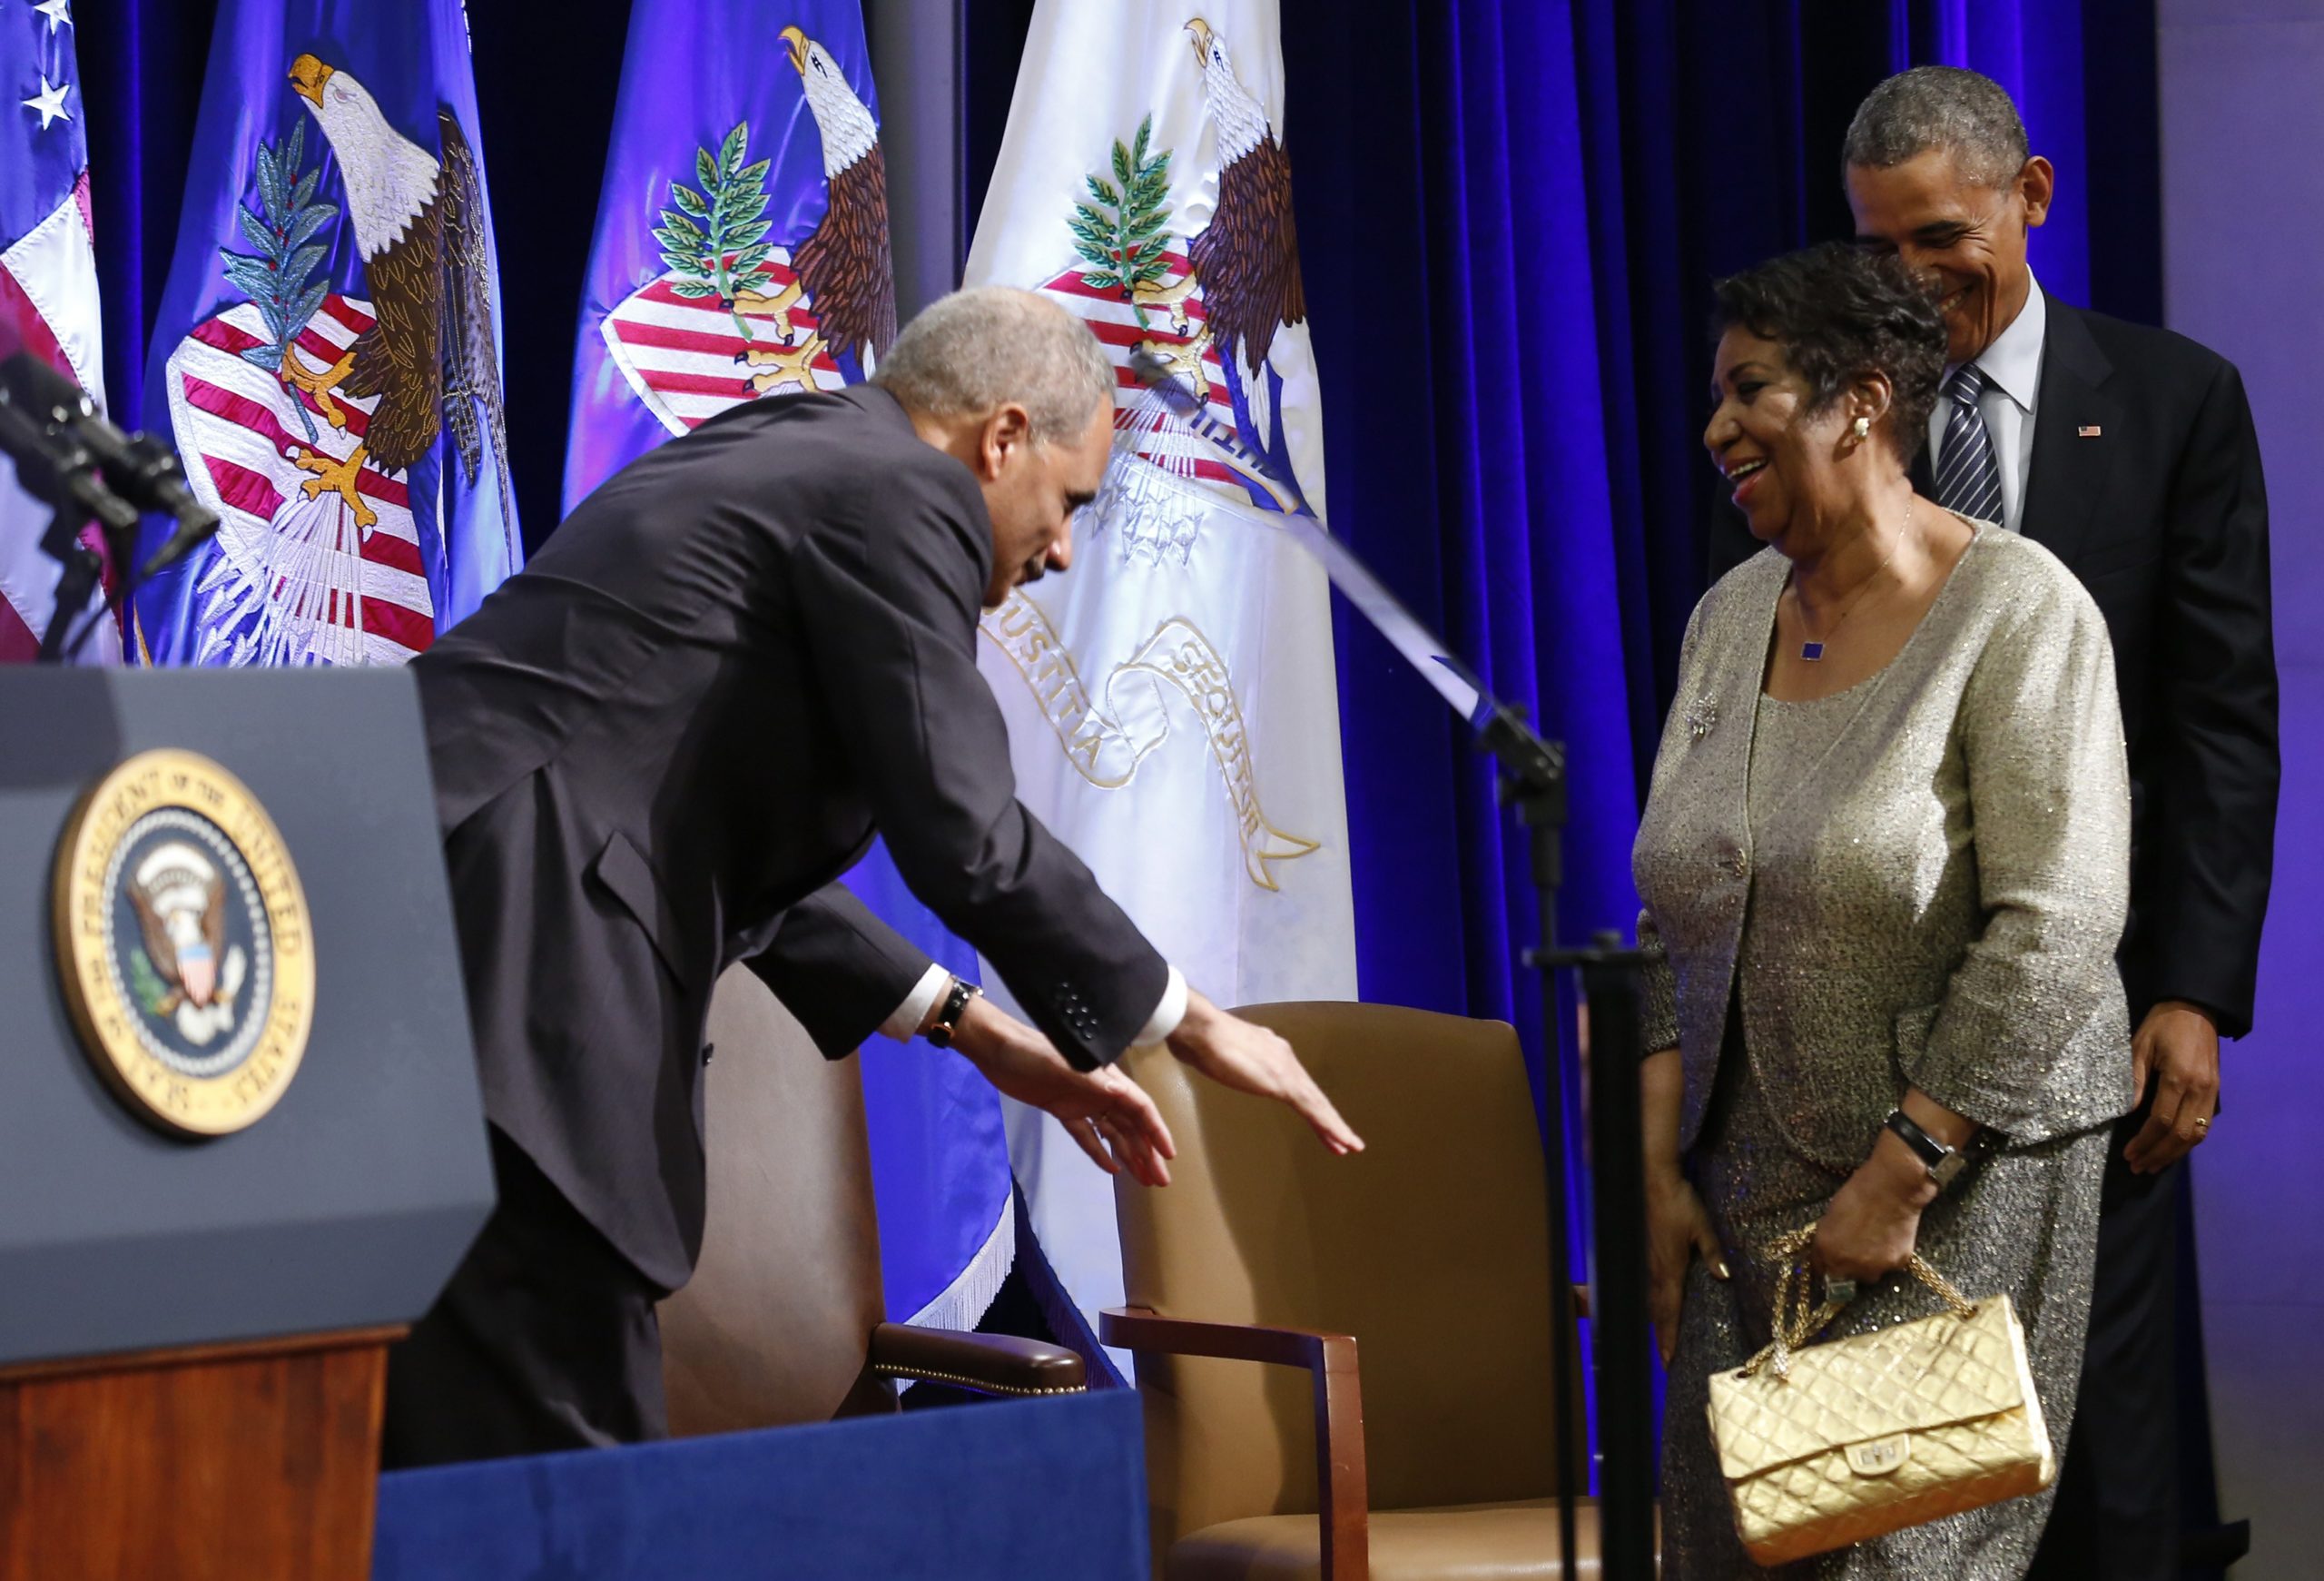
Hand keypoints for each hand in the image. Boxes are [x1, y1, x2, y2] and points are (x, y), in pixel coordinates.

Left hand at [948, 996, 1176, 1185]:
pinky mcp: (1063, 1110)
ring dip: (1129, 1155)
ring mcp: (1082, 1101)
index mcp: (1106, 1079)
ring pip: (1113, 1133)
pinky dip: (1099, 1152)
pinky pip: (1087, 1135)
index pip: (1140, 1107)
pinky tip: (1112, 1170)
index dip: (1157, 1131)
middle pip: (1131, 1125)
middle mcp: (1100, 1091)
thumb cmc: (1032, 1053)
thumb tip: (1123, 1096)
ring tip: (1143, 1180)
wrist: (998, 1049)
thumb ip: (1094, 1081)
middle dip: (1147, 1151)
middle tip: (1160, 1180)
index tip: (1169, 1155)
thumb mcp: (1065, 1065)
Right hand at [1164, 990, 1363, 1153]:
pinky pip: (1312, 1110)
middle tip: (1345, 1140)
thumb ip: (1231, 1059)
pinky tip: (1341, 1141)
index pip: (1296, 1082)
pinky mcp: (1283, 1083)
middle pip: (1312, 1094)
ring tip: (1351, 1146)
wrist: (1201, 1030)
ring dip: (1335, 1127)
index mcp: (1271, 1050)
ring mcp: (1286, 1070)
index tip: (1317, 1119)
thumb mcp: (1221, 1053)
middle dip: (1327, 1118)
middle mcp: (1285, 1057)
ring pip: (1317, 1104)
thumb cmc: (1201, 1040)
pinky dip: (1329, 1126)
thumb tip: (1226, 1060)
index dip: (1309, 1102)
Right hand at [1646, 1170, 1725, 1366]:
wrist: (1650, 1180)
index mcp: (1670, 1268)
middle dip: (1660, 1336)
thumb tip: (1724, 1277)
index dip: (1668, 1335)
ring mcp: (1645, 1261)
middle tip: (1664, 1360)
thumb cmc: (1679, 1202)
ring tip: (1658, 1339)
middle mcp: (1655, 1269)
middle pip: (1656, 1310)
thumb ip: (1713, 1252)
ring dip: (1655, 1321)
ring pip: (1649, 1299)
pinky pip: (1646, 1284)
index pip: (1670, 1309)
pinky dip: (1649, 1301)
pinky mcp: (1642, 1251)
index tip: (1668, 1359)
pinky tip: (1652, 1304)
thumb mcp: (1702, 1226)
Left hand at [1813, 1131, 1934, 1283]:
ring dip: (1867, 1267)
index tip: (1829, 1261)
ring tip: (1872, 1245)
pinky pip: (1888, 1267)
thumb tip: (1828, 1251)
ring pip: (1867, 1277)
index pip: (1820, 1270)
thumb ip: (1828, 1240)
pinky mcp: (1895, 1265)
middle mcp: (1847, 1265)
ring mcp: (1873, 1268)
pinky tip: (1889, 1240)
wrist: (1892, 1188)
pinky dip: (1887, 1258)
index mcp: (1826, 1250)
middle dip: (1845, 1268)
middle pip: (1843, 1279)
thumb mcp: (1830, 1217)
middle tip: (1853, 1252)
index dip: (1825, 1264)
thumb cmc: (1857, 1194)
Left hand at [2124, 1000, 2219, 1173]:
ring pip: (2198, 1134)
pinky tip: (2173, 1148)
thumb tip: (2125, 1112)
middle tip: (2139, 1167)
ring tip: (2154, 1165)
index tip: (2129, 1153)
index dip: (2145, 1141)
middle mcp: (2200, 1089)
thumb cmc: (2162, 1024)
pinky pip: (2205, 1124)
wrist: (2196, 1007)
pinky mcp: (2216, 1090)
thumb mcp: (2140, 1046)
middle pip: (2181, 1134)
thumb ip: (2134, 1080)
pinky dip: (2189, 1140)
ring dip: (2175, 1153)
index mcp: (2179, 1078)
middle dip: (2159, 1154)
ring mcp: (2212, 1091)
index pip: (2161, 1121)